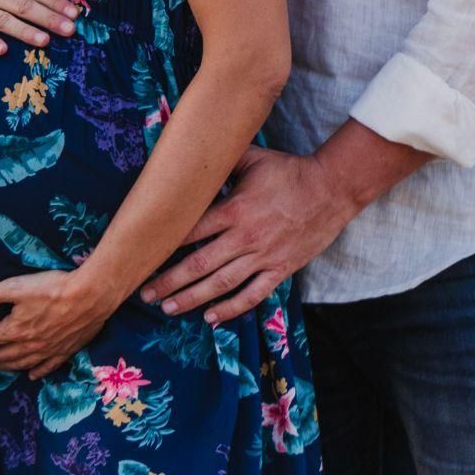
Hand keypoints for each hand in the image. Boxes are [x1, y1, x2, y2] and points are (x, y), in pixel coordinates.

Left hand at [0, 269, 117, 377]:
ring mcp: (48, 351)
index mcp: (14, 330)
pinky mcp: (65, 351)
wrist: (91, 296)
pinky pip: (47, 367)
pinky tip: (32, 374)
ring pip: (21, 363)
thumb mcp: (15, 287)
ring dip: (5, 364)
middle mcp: (29, 345)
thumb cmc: (53, 288)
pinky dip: (36, 371)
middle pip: (1, 354)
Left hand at [136, 146, 356, 324]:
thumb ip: (222, 163)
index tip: (143, 255)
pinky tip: (211, 317)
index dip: (165, 246)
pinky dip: (231, 308)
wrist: (331, 190)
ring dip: (192, 298)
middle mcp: (245, 237)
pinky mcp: (280, 269)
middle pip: (199, 264)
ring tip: (169, 308)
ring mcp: (263, 256)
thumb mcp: (252, 159)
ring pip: (221, 284)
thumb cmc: (289, 171)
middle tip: (145, 293)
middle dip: (169, 281)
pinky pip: (252, 294)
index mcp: (234, 209)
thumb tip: (192, 157)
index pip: (191, 232)